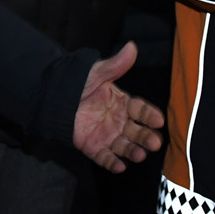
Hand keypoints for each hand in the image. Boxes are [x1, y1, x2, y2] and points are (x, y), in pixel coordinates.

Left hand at [71, 41, 165, 173]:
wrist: (55, 97)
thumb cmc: (80, 83)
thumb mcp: (98, 73)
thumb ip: (115, 65)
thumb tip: (131, 46)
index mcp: (124, 103)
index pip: (141, 110)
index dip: (150, 115)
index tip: (159, 120)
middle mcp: (119, 122)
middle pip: (137, 131)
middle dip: (146, 137)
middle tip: (155, 143)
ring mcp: (108, 135)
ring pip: (124, 146)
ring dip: (133, 152)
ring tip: (139, 155)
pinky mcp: (94, 147)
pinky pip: (105, 157)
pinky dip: (112, 163)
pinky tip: (119, 167)